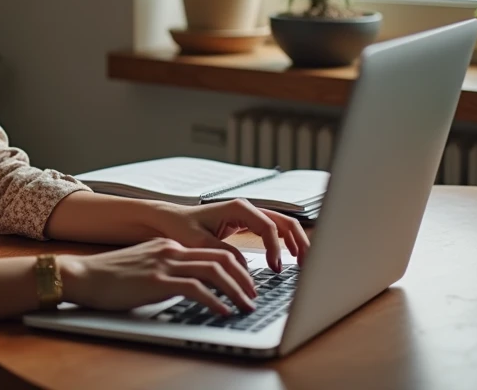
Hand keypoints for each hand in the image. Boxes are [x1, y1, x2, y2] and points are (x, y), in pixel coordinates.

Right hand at [59, 238, 255, 314]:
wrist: (83, 275)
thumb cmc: (110, 277)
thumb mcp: (145, 268)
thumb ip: (167, 272)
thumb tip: (191, 289)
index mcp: (169, 245)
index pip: (213, 251)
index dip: (236, 267)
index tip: (246, 283)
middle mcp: (170, 250)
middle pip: (221, 257)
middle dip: (244, 277)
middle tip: (254, 296)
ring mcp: (164, 264)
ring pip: (214, 270)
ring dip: (236, 289)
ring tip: (246, 306)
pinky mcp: (156, 282)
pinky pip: (195, 289)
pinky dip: (214, 300)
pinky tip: (223, 311)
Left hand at [149, 199, 309, 271]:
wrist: (169, 221)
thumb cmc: (180, 227)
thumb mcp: (199, 243)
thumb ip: (223, 254)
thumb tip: (246, 267)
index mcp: (238, 208)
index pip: (269, 227)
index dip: (276, 248)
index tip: (276, 268)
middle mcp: (247, 208)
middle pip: (284, 221)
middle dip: (299, 241)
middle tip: (308, 263)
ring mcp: (248, 215)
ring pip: (282, 226)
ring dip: (296, 242)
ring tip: (304, 262)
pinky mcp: (246, 224)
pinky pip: (272, 232)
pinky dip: (284, 243)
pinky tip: (288, 259)